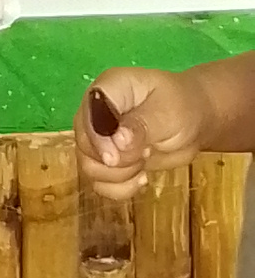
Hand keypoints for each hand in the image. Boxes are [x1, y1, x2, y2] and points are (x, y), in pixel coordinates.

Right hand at [75, 66, 204, 197]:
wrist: (193, 121)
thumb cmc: (183, 107)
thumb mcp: (168, 113)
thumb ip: (142, 125)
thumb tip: (118, 141)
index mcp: (109, 89)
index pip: (88, 112)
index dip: (97, 138)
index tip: (115, 158)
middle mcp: (96, 111)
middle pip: (84, 144)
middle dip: (115, 160)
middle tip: (145, 153)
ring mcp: (99, 137)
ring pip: (89, 167)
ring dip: (119, 175)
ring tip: (144, 162)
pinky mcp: (107, 160)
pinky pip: (100, 183)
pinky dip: (120, 188)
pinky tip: (141, 178)